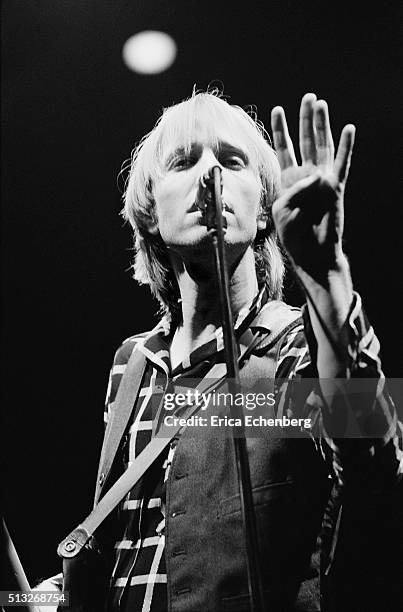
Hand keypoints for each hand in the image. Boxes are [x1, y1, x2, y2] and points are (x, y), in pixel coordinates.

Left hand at [270, 93, 354, 280]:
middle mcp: (306, 175)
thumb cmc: (294, 235)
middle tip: (307, 98)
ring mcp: (322, 179)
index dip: (281, 129)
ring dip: (322, 125)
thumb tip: (313, 177)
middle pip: (305, 141)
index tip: (277, 110)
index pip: (284, 148)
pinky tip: (348, 129)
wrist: (312, 253)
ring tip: (321, 104)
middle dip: (305, 119)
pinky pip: (341, 164)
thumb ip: (292, 191)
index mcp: (289, 180)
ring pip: (322, 146)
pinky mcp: (336, 187)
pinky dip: (346, 147)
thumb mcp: (281, 210)